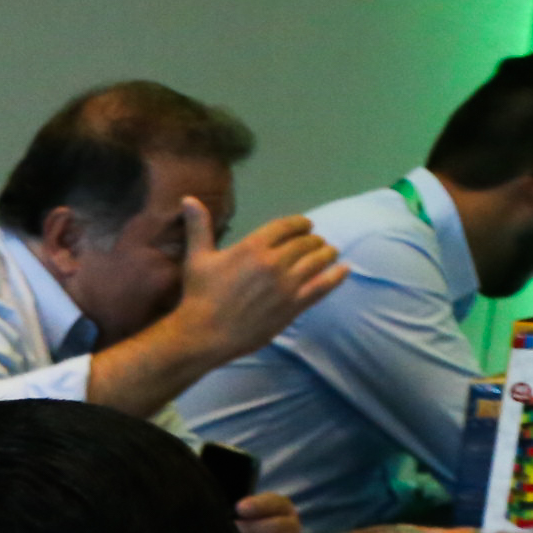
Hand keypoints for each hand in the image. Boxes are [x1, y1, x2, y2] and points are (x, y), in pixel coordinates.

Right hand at [171, 201, 346, 366]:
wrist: (203, 335)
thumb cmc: (198, 296)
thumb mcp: (196, 258)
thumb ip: (199, 227)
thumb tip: (188, 198)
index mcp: (253, 246)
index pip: (287, 226)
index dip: (300, 224)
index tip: (306, 225)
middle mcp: (275, 261)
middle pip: (306, 242)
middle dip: (313, 240)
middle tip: (316, 242)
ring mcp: (287, 284)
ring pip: (318, 260)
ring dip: (326, 253)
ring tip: (330, 252)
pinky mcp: (294, 305)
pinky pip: (323, 285)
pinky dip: (336, 275)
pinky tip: (344, 269)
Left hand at [234, 488, 300, 532]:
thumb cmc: (240, 523)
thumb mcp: (241, 510)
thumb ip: (239, 508)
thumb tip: (228, 512)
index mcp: (282, 510)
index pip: (275, 504)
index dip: (259, 506)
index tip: (239, 508)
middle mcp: (289, 531)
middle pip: (278, 528)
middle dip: (251, 530)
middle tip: (231, 531)